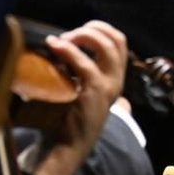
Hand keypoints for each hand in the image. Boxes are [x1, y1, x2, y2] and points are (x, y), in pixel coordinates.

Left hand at [48, 20, 127, 149]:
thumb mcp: (79, 89)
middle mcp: (116, 80)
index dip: (101, 29)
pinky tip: (55, 46)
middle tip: (70, 34)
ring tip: (63, 40)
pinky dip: (68, 50)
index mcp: (114, 78)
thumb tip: (57, 45)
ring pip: (107, 46)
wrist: (67, 145)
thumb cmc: (68, 116)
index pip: (118, 42)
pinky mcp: (96, 92)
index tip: (79, 30)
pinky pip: (85, 63)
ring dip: (83, 36)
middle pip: (117, 40)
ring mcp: (108, 86)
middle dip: (93, 29)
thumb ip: (76, 70)